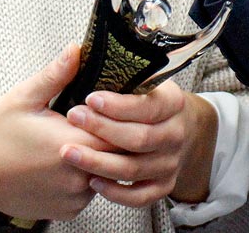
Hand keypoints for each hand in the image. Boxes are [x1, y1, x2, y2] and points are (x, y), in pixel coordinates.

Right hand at [0, 45, 110, 219]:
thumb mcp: (24, 97)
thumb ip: (56, 74)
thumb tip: (76, 51)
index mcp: (71, 144)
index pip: (120, 133)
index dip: (118, 119)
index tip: (107, 109)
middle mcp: (76, 176)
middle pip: (116, 156)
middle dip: (110, 138)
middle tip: (91, 124)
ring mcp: (71, 198)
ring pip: (104, 176)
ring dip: (98, 160)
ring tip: (76, 142)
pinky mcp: (64, 211)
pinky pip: (88, 195)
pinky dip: (83, 179)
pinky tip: (66, 164)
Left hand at [60, 83, 218, 206]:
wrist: (178, 127)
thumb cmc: (148, 101)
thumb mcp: (142, 79)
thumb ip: (113, 72)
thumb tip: (73, 51)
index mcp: (173, 103)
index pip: (147, 106)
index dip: (118, 105)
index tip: (89, 99)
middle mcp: (175, 134)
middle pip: (138, 138)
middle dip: (102, 130)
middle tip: (72, 120)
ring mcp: (170, 162)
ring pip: (133, 169)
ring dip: (99, 162)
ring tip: (70, 152)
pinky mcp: (163, 185)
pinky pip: (140, 197)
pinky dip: (116, 193)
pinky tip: (93, 181)